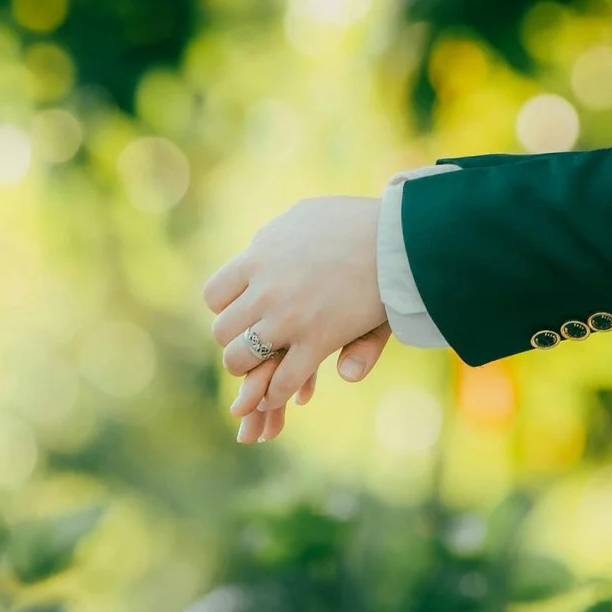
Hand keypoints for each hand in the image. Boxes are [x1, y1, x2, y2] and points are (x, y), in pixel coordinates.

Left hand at [203, 195, 387, 439]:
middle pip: (222, 331)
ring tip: (266, 369)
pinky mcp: (317, 340)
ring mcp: (288, 318)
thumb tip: (257, 251)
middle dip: (237, 341)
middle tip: (256, 344)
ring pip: (241, 359)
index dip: (227, 309)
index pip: (214, 295)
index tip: (244, 313)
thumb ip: (274, 236)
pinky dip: (277, 394)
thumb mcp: (304, 217)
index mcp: (259, 256)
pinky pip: (282, 381)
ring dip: (250, 370)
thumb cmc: (355, 222)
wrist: (397, 237)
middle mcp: (265, 289)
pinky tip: (286, 394)